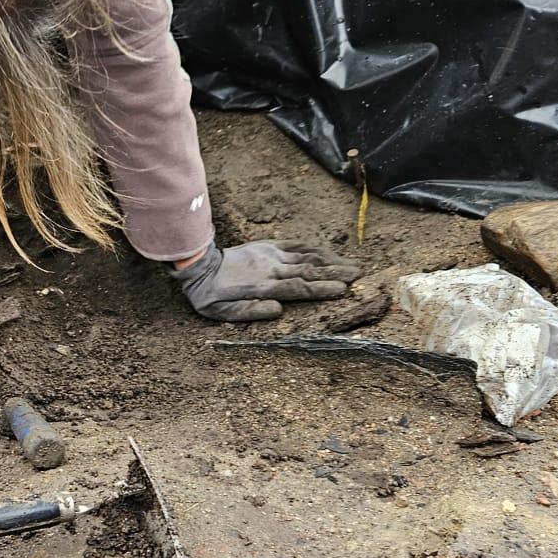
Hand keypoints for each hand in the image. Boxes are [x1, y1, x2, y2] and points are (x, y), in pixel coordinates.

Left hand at [169, 240, 360, 321]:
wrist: (199, 267)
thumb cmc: (211, 295)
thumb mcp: (223, 312)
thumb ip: (250, 312)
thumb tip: (278, 310)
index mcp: (263, 286)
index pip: (299, 287)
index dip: (322, 288)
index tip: (343, 290)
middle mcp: (271, 268)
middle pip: (309, 270)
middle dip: (335, 273)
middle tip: (359, 275)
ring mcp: (271, 255)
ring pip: (306, 256)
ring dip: (330, 261)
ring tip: (351, 265)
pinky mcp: (268, 246)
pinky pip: (295, 245)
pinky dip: (314, 249)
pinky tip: (328, 253)